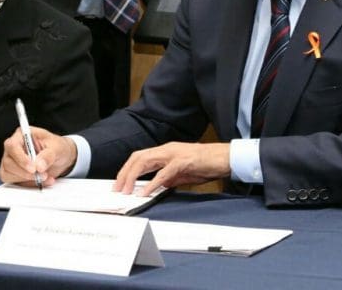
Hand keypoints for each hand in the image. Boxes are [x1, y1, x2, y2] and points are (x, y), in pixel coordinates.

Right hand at [0, 127, 75, 185]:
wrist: (62, 158)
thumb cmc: (57, 147)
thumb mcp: (57, 147)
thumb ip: (48, 155)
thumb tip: (39, 165)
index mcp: (22, 135)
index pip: (12, 146)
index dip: (21, 158)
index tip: (33, 168)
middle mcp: (14, 148)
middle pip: (8, 162)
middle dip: (25, 172)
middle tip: (42, 174)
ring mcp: (12, 161)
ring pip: (8, 174)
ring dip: (27, 179)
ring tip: (45, 176)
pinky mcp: (14, 173)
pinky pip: (14, 182)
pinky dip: (28, 184)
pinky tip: (41, 181)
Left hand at [113, 142, 229, 196]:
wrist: (225, 158)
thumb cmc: (207, 164)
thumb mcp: (183, 173)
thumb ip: (169, 178)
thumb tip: (157, 186)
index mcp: (166, 151)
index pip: (140, 157)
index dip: (127, 169)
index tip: (120, 183)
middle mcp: (167, 149)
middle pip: (138, 157)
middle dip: (124, 173)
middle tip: (116, 189)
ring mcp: (174, 154)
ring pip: (146, 161)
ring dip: (132, 177)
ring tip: (125, 191)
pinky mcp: (183, 162)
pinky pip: (163, 173)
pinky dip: (152, 183)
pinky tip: (145, 192)